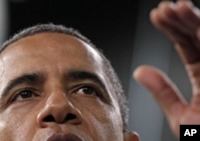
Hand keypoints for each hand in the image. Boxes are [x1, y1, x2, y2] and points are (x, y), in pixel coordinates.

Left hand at [134, 0, 199, 137]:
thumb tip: (139, 71)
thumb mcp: (181, 117)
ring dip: (193, 20)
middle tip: (164, 8)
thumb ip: (163, 93)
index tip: (156, 17)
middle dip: (181, 19)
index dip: (172, 29)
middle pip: (198, 36)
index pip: (186, 45)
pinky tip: (194, 19)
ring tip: (175, 7)